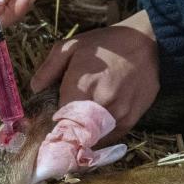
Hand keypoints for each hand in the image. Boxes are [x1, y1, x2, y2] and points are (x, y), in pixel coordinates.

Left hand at [30, 11, 159, 142]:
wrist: (148, 43)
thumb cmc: (108, 44)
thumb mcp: (72, 45)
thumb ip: (49, 68)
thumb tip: (34, 89)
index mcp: (81, 86)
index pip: (58, 121)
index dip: (51, 126)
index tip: (47, 127)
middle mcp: (100, 104)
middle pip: (74, 134)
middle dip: (66, 133)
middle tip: (61, 129)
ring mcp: (118, 114)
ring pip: (92, 140)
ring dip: (83, 137)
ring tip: (79, 127)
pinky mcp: (131, 120)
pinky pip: (109, 138)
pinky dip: (100, 136)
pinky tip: (96, 125)